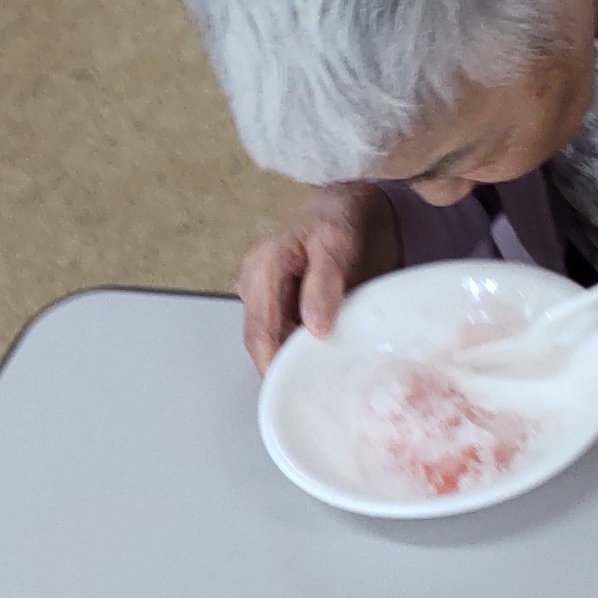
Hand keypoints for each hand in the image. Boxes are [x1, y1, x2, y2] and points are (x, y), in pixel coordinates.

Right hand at [234, 183, 401, 372]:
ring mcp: (259, 290)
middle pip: (258, 339)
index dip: (272, 364)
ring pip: (267, 338)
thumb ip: (325, 283)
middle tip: (310, 390)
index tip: (290, 388)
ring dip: (287, 356)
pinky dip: (293, 345)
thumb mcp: (338, 243)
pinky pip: (277, 330)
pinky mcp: (270, 298)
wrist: (344, 207)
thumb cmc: (340, 218)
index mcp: (264, 266)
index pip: (261, 330)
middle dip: (280, 366)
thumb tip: (314, 327)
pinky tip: (314, 355)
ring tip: (315, 375)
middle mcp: (253, 280)